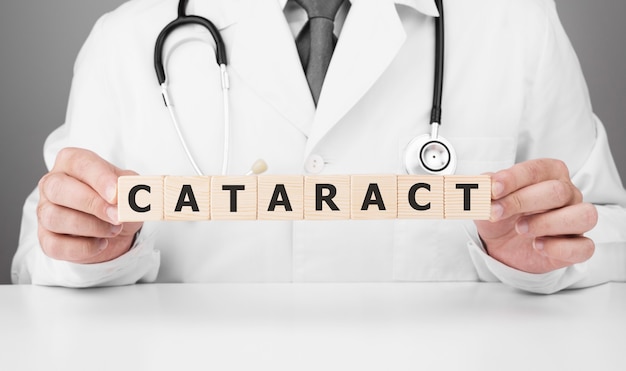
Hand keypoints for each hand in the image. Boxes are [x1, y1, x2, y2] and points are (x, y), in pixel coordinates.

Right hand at [37, 147, 142, 263]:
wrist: (116, 228)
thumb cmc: (118, 201)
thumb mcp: (129, 188)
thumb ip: (130, 186)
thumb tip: (132, 190)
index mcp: (71, 163)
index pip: (78, 162)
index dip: (98, 178)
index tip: (116, 193)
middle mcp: (52, 184)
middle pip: (58, 188)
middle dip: (91, 203)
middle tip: (117, 216)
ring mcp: (45, 211)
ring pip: (54, 217)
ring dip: (90, 226)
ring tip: (114, 229)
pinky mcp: (46, 238)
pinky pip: (55, 245)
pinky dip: (82, 247)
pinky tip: (101, 244)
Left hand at [475, 159, 597, 273]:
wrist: (503, 246)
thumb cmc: (503, 215)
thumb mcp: (488, 202)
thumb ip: (485, 189)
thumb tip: (484, 181)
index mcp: (549, 174)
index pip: (537, 169)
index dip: (514, 178)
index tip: (493, 189)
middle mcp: (569, 194)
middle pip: (557, 191)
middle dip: (522, 201)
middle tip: (496, 213)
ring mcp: (577, 220)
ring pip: (583, 215)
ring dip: (548, 223)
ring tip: (520, 228)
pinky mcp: (578, 246)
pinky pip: (584, 247)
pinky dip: (560, 247)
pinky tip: (538, 246)